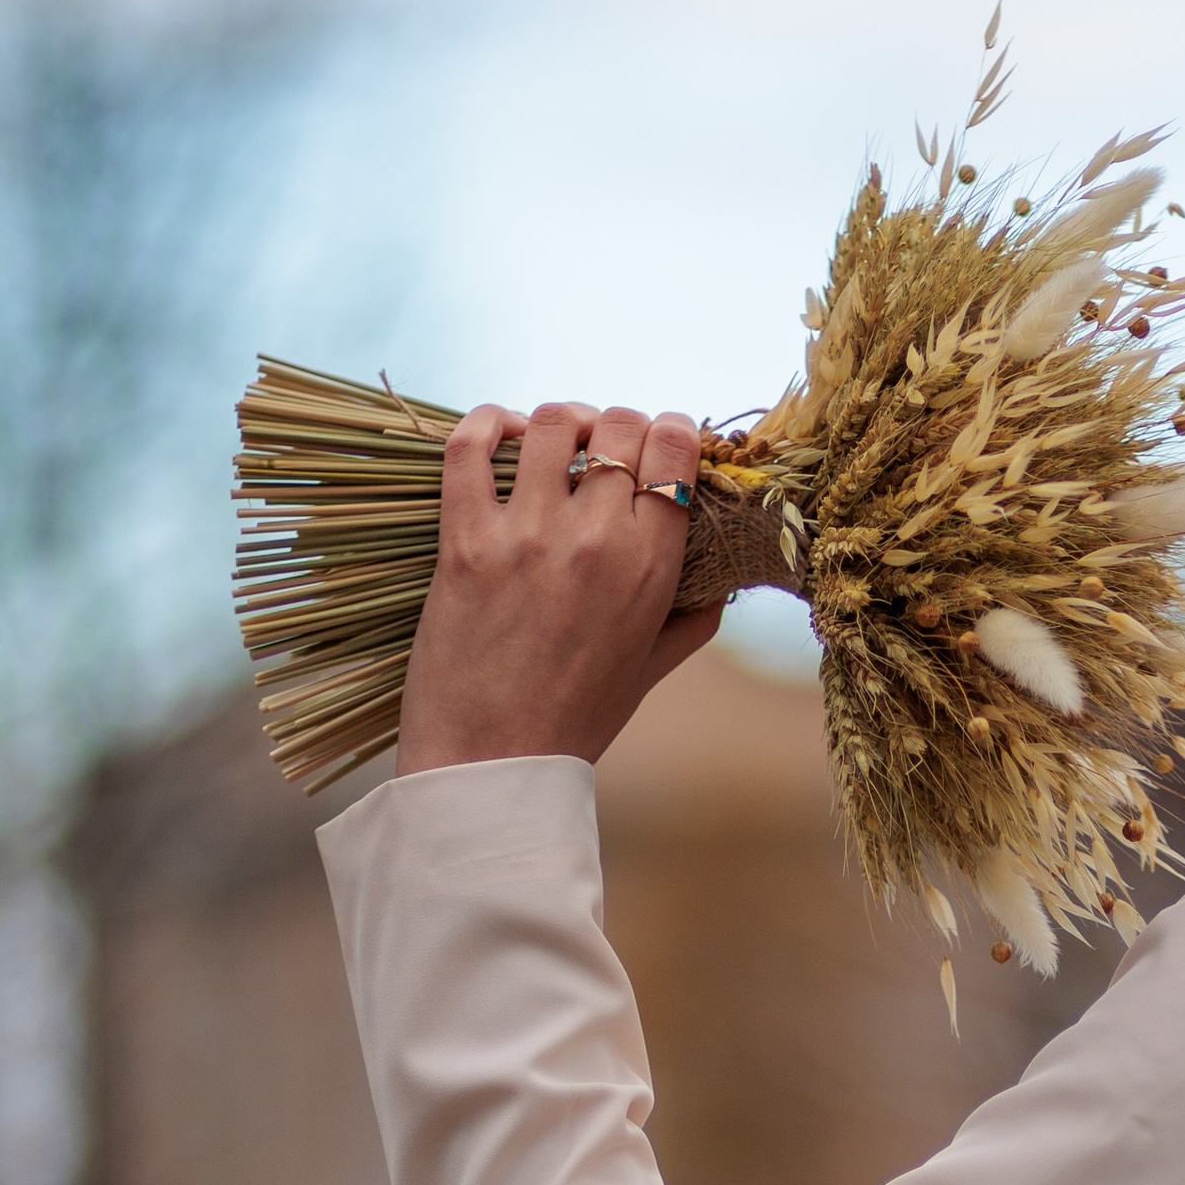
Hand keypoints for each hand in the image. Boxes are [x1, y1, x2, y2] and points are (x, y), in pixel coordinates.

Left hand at [396, 398, 724, 774]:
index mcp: (651, 568)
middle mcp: (595, 539)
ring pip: (554, 423)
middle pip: (621, 427)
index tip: (664, 445)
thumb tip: (721, 579)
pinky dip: (488, 423)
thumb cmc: (575, 722)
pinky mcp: (464, 539)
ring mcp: (526, 534)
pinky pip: (470, 446)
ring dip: (564, 421)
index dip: (674, 433)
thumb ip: (693, 617)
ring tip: (560, 441)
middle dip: (623, 426)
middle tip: (611, 449)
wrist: (491, 763)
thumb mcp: (653, 669)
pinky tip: (503, 435)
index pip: (676, 452)